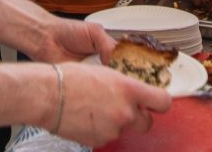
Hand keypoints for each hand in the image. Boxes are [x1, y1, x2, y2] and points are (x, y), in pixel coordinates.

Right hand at [55, 62, 171, 145]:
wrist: (48, 95)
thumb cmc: (71, 78)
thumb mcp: (105, 72)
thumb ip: (124, 85)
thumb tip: (133, 92)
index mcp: (128, 89)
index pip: (163, 101)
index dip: (161, 102)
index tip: (157, 101)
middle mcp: (125, 111)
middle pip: (148, 123)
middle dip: (140, 117)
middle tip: (127, 108)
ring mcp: (113, 128)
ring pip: (124, 129)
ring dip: (116, 122)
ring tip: (96, 108)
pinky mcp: (99, 140)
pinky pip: (107, 136)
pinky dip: (101, 129)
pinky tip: (87, 117)